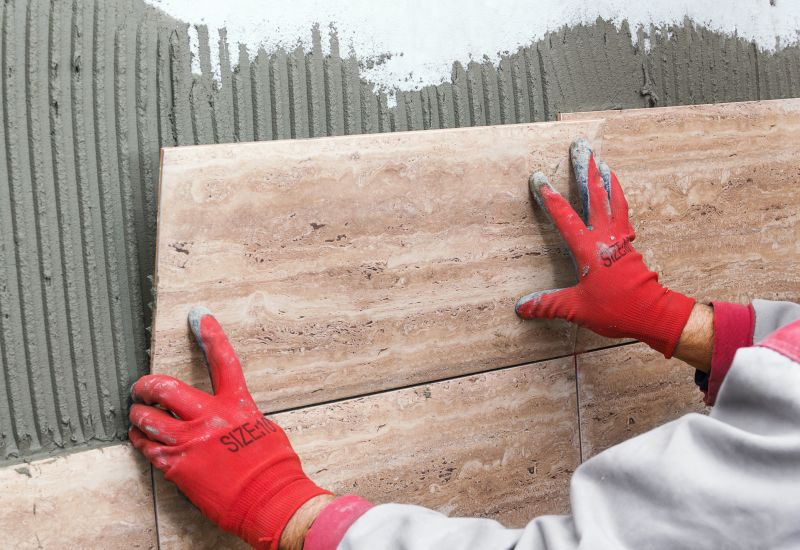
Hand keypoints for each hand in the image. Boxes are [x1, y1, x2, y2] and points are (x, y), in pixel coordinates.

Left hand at [129, 307, 330, 549]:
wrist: (268, 499)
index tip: (199, 317)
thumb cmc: (272, 467)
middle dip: (147, 385)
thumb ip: (237, 415)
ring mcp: (190, 442)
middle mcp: (209, 418)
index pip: (222, 361)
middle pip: (166, 388)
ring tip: (138, 415)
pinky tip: (141, 440)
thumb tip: (225, 414)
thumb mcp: (261, 428)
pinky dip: (141, 442)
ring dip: (139, 415)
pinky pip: (148, 448)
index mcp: (235, 405)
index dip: (210, 335)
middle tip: (141, 387)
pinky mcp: (177, 467)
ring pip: (148, 419)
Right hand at [515, 139, 694, 357]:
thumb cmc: (616, 309)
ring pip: (614, 200)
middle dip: (586, 171)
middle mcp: (605, 238)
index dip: (549, 197)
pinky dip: (619, 198)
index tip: (539, 178)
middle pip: (595, 196)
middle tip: (582, 148)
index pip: (565, 217)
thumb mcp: (575, 309)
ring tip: (602, 161)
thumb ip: (547, 305)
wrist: (652, 314)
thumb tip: (522, 308)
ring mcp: (620, 239)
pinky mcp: (630, 245)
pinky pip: (624, 213)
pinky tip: (617, 193)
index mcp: (588, 249)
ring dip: (607, 179)